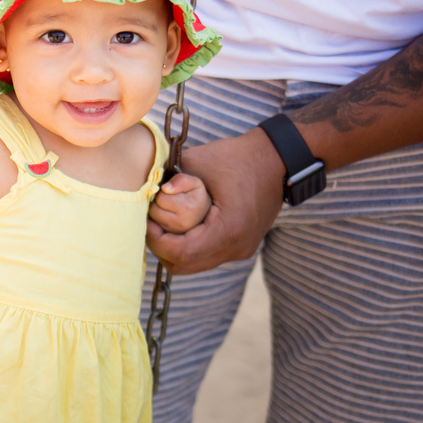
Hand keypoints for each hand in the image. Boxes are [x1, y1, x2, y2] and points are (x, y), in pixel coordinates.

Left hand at [146, 129, 285, 273]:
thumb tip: (148, 191)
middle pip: (184, 266)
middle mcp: (236, 248)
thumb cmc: (237, 156)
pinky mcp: (241, 247)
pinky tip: (181, 226)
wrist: (277, 159)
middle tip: (150, 223)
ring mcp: (241, 251)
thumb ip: (170, 178)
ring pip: (194, 265)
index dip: (156, 240)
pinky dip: (189, 246)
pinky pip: (206, 256)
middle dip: (161, 247)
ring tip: (163, 224)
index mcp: (228, 229)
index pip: (181, 252)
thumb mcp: (198, 161)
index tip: (146, 220)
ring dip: (174, 248)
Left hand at [149, 173, 211, 234]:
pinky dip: (155, 218)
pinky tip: (165, 214)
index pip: (161, 198)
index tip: (171, 191)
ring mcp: (174, 232)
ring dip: (155, 210)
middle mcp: (181, 223)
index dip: (163, 192)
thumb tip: (165, 188)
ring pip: (152, 217)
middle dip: (157, 202)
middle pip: (154, 209)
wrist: (204, 213)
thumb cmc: (196, 195)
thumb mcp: (194, 183)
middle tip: (167, 199)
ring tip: (167, 206)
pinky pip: (152, 225)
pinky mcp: (168, 236)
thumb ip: (181, 180)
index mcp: (188, 209)